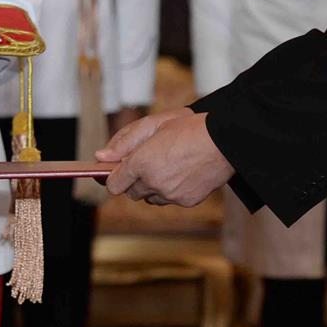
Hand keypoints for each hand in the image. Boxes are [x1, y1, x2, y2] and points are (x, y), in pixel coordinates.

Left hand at [100, 109, 233, 206]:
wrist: (225, 141)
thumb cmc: (189, 127)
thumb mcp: (153, 124)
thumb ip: (124, 142)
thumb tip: (101, 157)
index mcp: (142, 163)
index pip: (114, 184)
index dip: (114, 178)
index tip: (118, 172)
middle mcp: (154, 182)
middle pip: (132, 193)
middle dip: (134, 180)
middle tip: (148, 162)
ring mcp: (170, 195)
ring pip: (150, 198)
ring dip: (152, 187)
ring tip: (168, 166)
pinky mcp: (186, 202)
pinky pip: (170, 200)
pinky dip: (171, 190)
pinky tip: (182, 172)